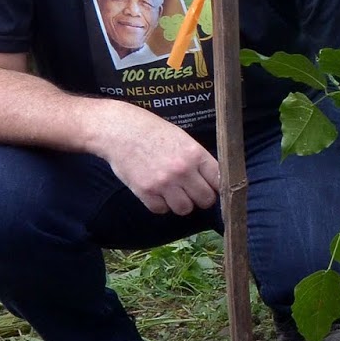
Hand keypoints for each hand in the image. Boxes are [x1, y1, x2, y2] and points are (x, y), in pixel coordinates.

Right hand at [93, 103, 219, 214]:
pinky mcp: (145, 192)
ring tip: (174, 193)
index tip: (211, 188)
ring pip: (185, 209)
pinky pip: (161, 210)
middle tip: (192, 193)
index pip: (219, 182)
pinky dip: (160, 205)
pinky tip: (157, 193)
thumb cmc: (152, 132)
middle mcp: (182, 170)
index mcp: (195, 154)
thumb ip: (198, 160)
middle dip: (201, 198)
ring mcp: (164, 183)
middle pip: (205, 200)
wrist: (120, 130)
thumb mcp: (183, 139)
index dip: (216, 187)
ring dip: (181, 204)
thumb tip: (214, 180)